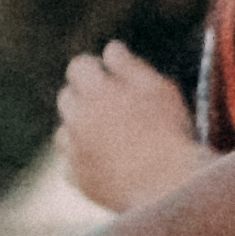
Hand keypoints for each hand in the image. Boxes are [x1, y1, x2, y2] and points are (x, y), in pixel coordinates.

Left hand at [57, 42, 204, 214]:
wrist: (170, 186)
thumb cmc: (170, 133)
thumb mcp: (160, 89)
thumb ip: (130, 66)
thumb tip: (110, 49)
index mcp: (96, 92)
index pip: (79, 67)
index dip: (94, 68)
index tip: (109, 75)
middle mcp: (78, 120)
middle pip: (67, 98)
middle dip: (84, 97)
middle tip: (113, 107)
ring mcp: (76, 152)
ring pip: (63, 133)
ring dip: (79, 131)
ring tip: (109, 138)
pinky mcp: (80, 181)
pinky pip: (70, 166)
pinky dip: (82, 162)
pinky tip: (106, 163)